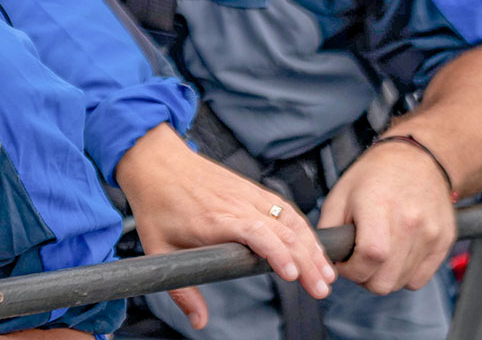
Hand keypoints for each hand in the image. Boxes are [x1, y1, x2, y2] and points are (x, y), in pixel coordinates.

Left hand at [115, 125, 331, 328]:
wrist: (155, 160)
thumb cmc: (157, 203)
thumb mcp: (159, 249)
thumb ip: (181, 289)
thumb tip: (199, 321)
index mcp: (215, 220)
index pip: (256, 234)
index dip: (277, 253)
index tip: (292, 275)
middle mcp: (236, 206)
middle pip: (282, 232)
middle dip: (306, 262)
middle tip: (320, 289)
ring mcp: (247, 195)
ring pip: (289, 220)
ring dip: (311, 247)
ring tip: (326, 273)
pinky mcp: (252, 189)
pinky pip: (284, 208)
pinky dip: (304, 228)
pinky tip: (314, 247)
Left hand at [319, 136, 456, 293]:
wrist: (417, 160)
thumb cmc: (374, 175)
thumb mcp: (340, 194)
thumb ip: (329, 228)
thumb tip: (322, 257)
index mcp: (379, 207)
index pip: (370, 256)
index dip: (351, 269)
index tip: (343, 264)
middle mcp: (410, 223)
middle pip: (385, 279)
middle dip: (364, 277)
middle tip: (357, 261)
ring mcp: (431, 234)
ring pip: (401, 283)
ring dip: (383, 276)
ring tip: (376, 254)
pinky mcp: (444, 242)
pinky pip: (419, 279)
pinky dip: (403, 275)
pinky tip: (394, 255)